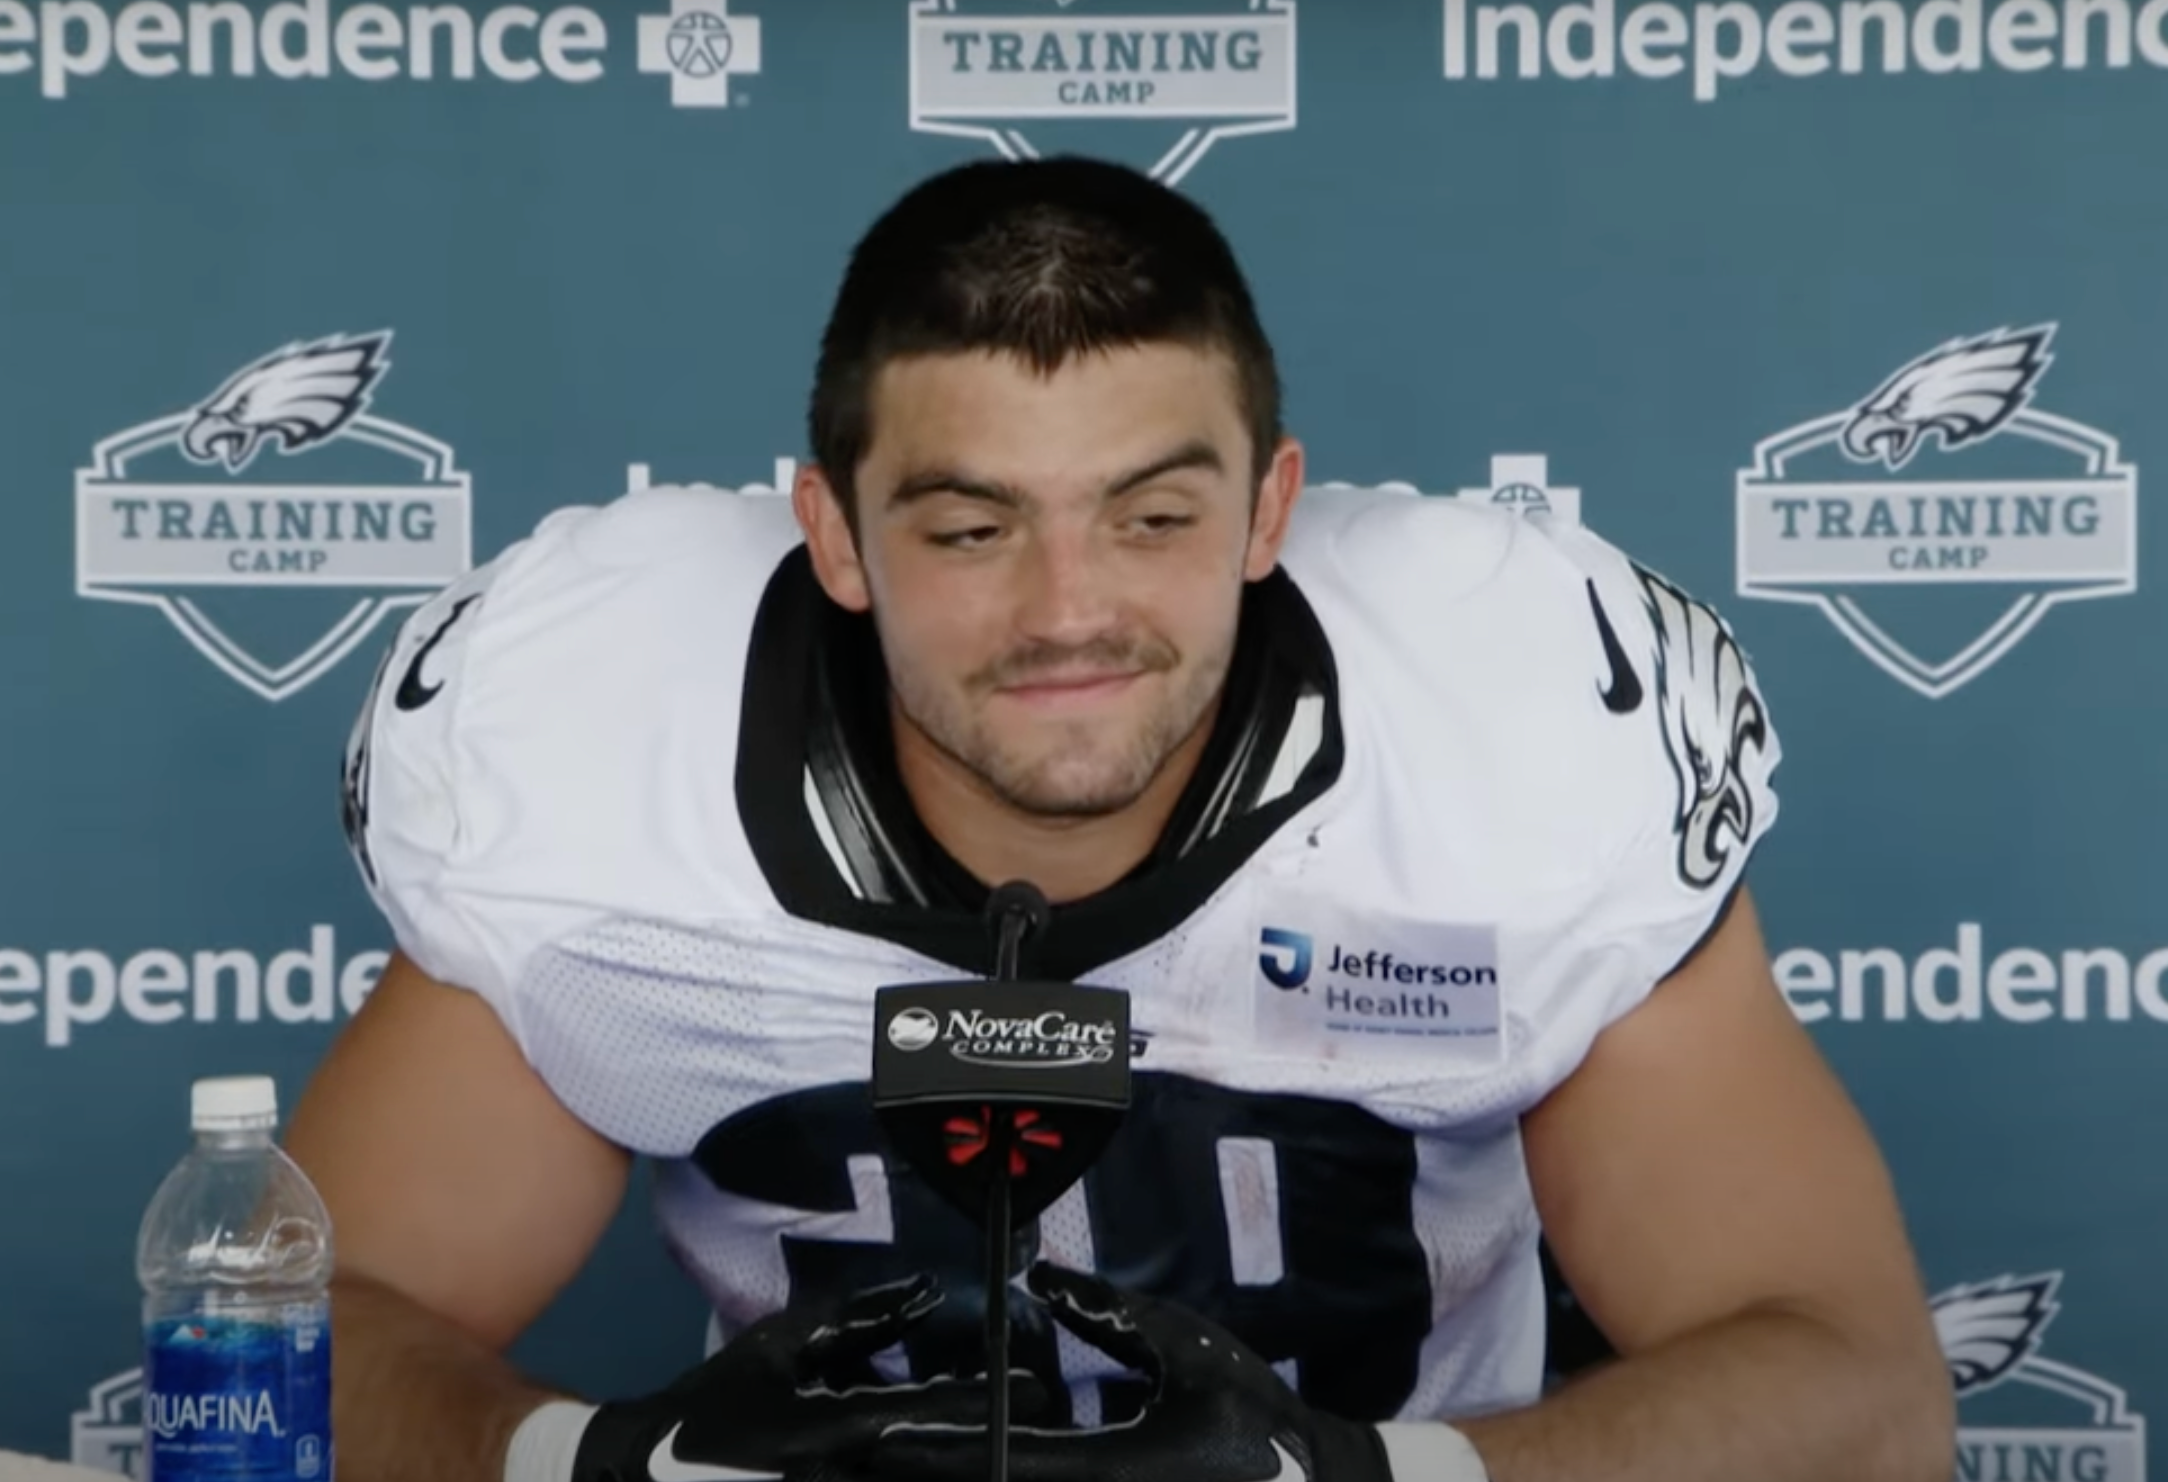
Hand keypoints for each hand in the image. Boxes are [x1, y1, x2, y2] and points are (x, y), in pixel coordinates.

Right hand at [572, 1273, 1043, 1481]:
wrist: (640, 1478)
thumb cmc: (713, 1407)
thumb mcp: (778, 1348)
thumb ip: (856, 1323)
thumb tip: (926, 1294)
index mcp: (823, 1431)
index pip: (922, 1419)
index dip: (986, 1407)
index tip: (1042, 1391)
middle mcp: (833, 1480)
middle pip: (933, 1471)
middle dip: (997, 1454)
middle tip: (1057, 1431)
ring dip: (967, 1468)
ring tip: (1029, 1451)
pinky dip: (931, 1478)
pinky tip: (962, 1465)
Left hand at [874, 1263, 1393, 1481]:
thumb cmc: (1257, 1415)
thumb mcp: (1189, 1347)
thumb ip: (1111, 1316)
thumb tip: (1042, 1282)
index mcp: (1114, 1466)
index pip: (1005, 1460)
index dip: (938, 1448)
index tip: (881, 1439)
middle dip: (932, 1477)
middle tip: (864, 1461)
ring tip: (892, 1472)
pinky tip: (970, 1470)